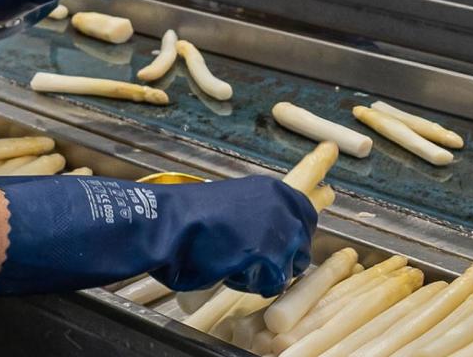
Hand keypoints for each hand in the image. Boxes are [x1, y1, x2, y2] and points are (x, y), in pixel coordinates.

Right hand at [0, 174, 316, 296]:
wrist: (166, 224)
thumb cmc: (188, 217)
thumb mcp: (231, 204)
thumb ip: (257, 214)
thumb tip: (271, 232)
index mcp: (271, 188)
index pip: (306, 212)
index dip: (298, 234)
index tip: (288, 248)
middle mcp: (279, 204)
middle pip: (302, 241)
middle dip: (285, 258)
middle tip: (259, 266)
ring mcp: (276, 228)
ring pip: (289, 265)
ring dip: (266, 272)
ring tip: (236, 265)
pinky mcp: (266, 253)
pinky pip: (271, 281)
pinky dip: (252, 284)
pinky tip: (230, 272)